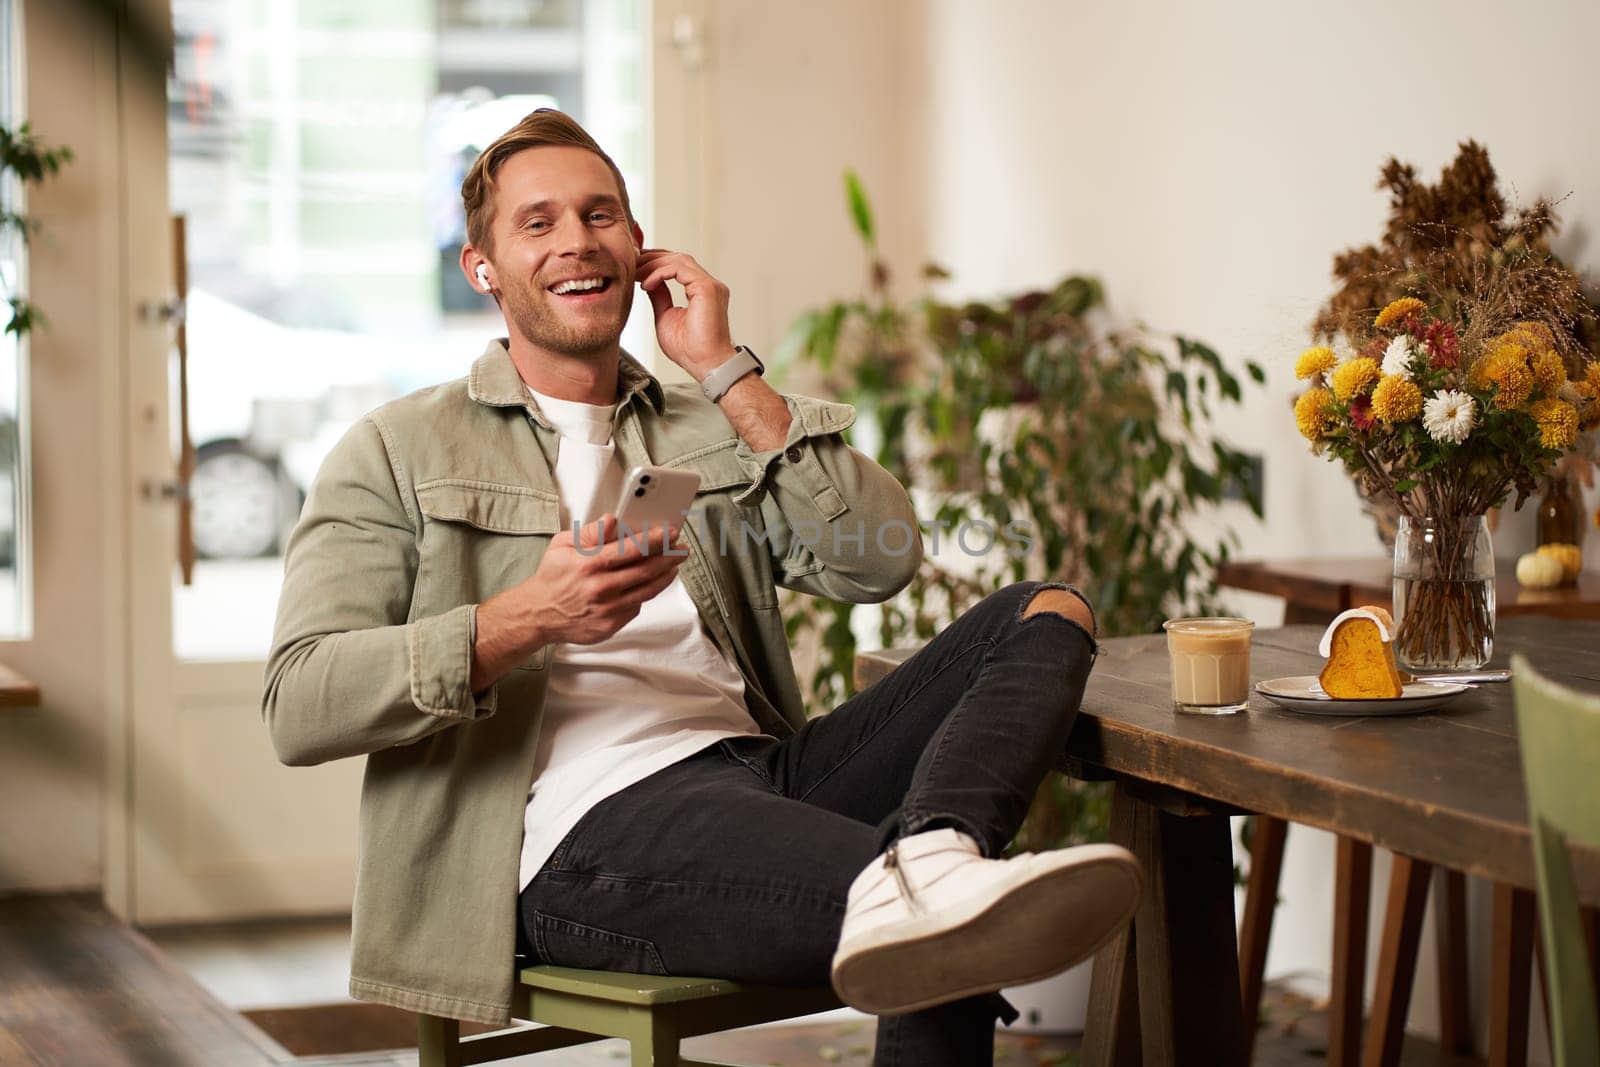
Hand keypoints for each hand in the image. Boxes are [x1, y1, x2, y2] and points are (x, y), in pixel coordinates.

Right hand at [471, 515, 684, 688]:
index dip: (655, 540)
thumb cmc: (552, 576)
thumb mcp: (562, 545)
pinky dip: (645, 593)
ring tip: (674, 565)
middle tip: (682, 549)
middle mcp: (601, 588)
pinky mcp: (610, 625)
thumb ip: (590, 532)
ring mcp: (607, 610)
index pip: (631, 549)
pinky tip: (650, 583)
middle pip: (646, 571)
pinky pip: (636, 606)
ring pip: (647, 591)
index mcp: (589, 564)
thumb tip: (613, 520)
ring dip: (665, 576)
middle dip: (669, 557)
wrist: (538, 614)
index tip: (671, 532)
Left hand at [635, 248, 736, 378]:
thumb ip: (660, 296)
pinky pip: (678, 269)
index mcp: (701, 291)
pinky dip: (659, 273)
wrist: (706, 364)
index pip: (677, 266)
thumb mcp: (665, 316)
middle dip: (651, 258)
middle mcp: (708, 285)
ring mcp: (710, 285)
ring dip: (653, 264)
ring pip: (678, 260)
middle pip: (677, 258)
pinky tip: (646, 284)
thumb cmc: (690, 350)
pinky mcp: (707, 288)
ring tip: (635, 273)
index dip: (655, 262)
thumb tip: (649, 282)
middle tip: (630, 263)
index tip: (634, 267)